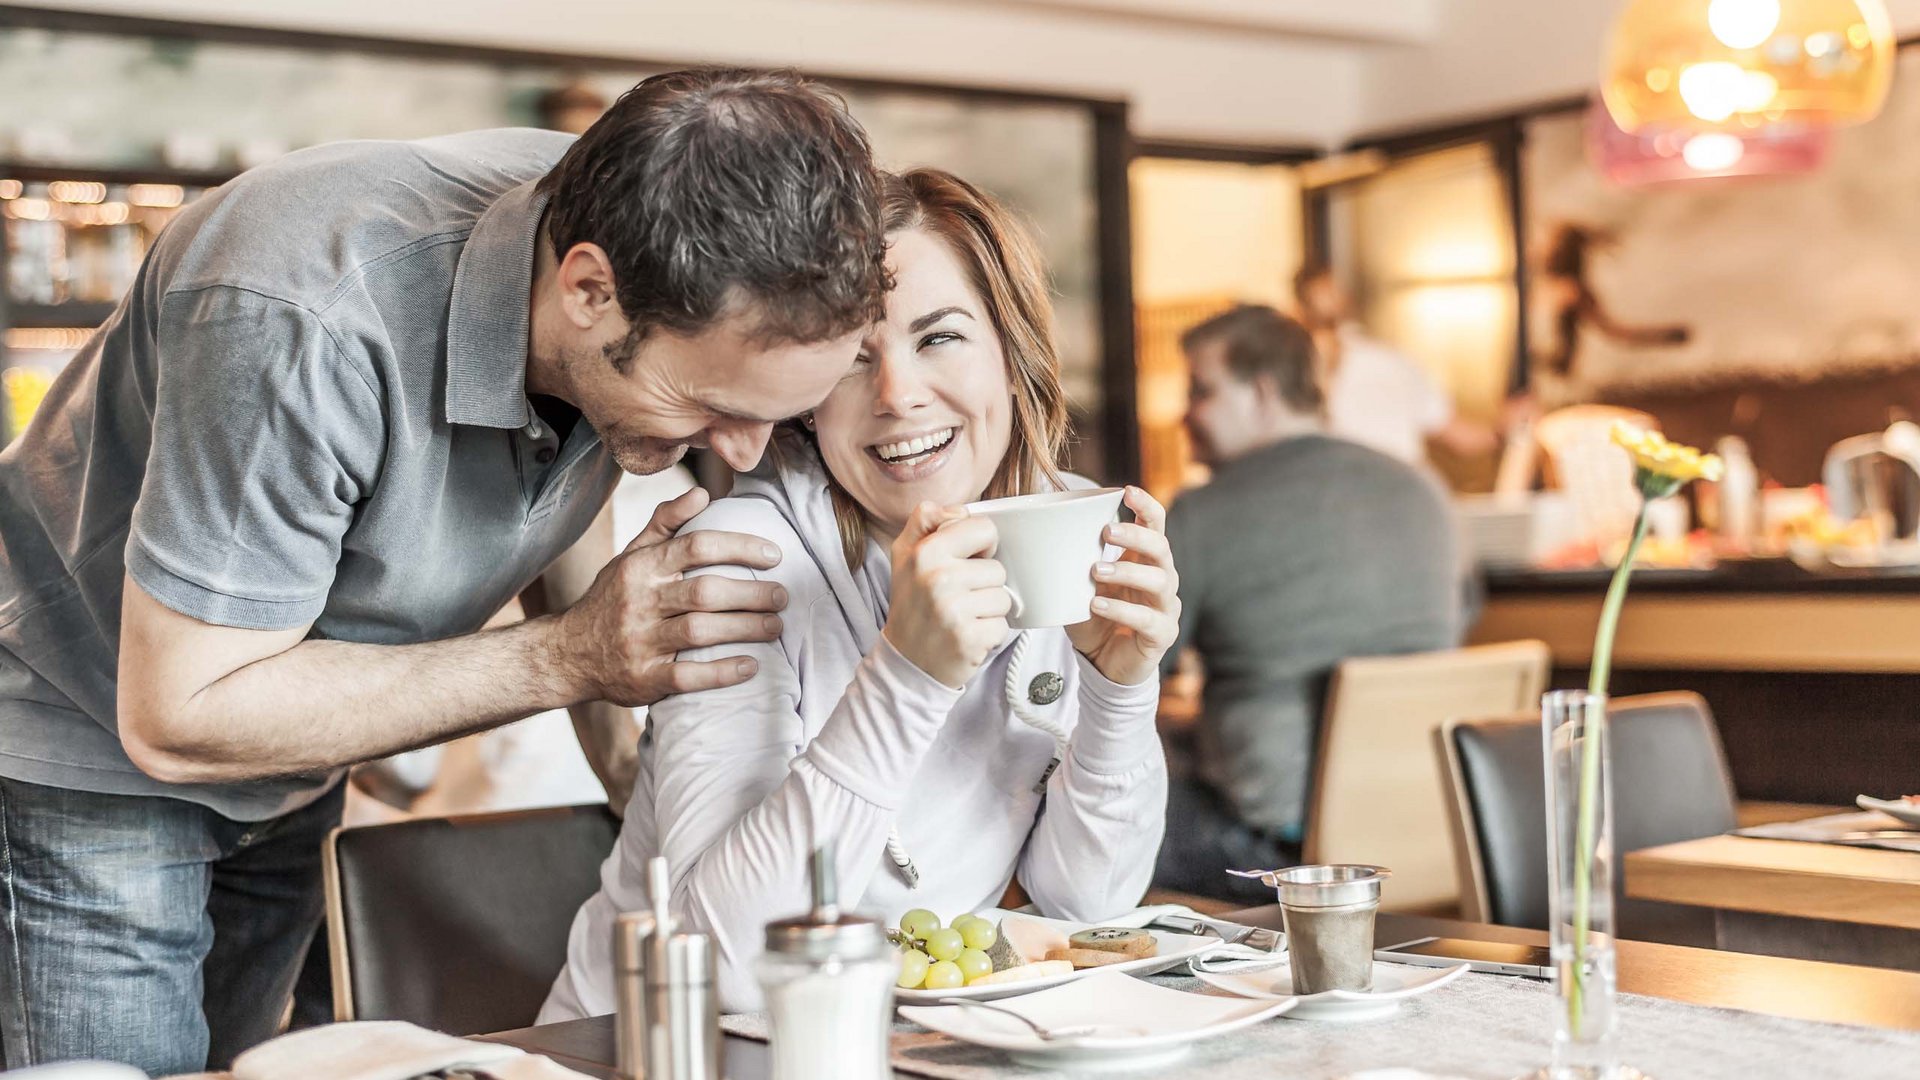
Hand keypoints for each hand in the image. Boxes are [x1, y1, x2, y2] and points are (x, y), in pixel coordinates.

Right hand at [551, 487, 787, 706]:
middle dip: (750, 593)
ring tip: (775, 626)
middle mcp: (641, 602)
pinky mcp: (644, 679)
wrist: (568, 653)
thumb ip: (667, 522)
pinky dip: (722, 672)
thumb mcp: (631, 555)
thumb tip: (703, 493)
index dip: (740, 547)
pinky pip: (687, 676)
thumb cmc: (612, 598)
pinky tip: (750, 666)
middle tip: (782, 596)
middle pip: (704, 591)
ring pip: (699, 632)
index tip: (774, 555)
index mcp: (642, 567)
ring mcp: (641, 642)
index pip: (697, 546)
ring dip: (745, 629)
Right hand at [881, 502, 1011, 688]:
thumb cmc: (913, 604)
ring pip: (1003, 597)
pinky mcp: (969, 638)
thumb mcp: (905, 554)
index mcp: (924, 551)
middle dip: (984, 584)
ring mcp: (953, 610)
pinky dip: (989, 633)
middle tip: (959, 597)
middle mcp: (937, 578)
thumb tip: (960, 511)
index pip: (984, 528)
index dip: (982, 545)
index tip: (967, 561)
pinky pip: (1003, 625)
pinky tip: (967, 635)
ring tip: (963, 617)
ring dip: (988, 610)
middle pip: (997, 567)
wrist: (905, 662)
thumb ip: (926, 520)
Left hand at [1066, 486, 1179, 685]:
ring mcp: (1166, 607)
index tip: (1126, 491)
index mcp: (1144, 560)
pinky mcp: (1162, 635)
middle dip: (1136, 535)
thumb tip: (1033, 531)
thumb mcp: (1080, 584)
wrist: (1104, 663)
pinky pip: (1147, 619)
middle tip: (1106, 532)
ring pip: (1159, 581)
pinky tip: (1097, 605)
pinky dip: (1121, 610)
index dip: (1146, 506)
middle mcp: (1162, 579)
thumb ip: (1070, 561)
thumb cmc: (1094, 617)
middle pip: (1161, 548)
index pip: (1155, 525)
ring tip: (1095, 571)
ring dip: (1126, 572)